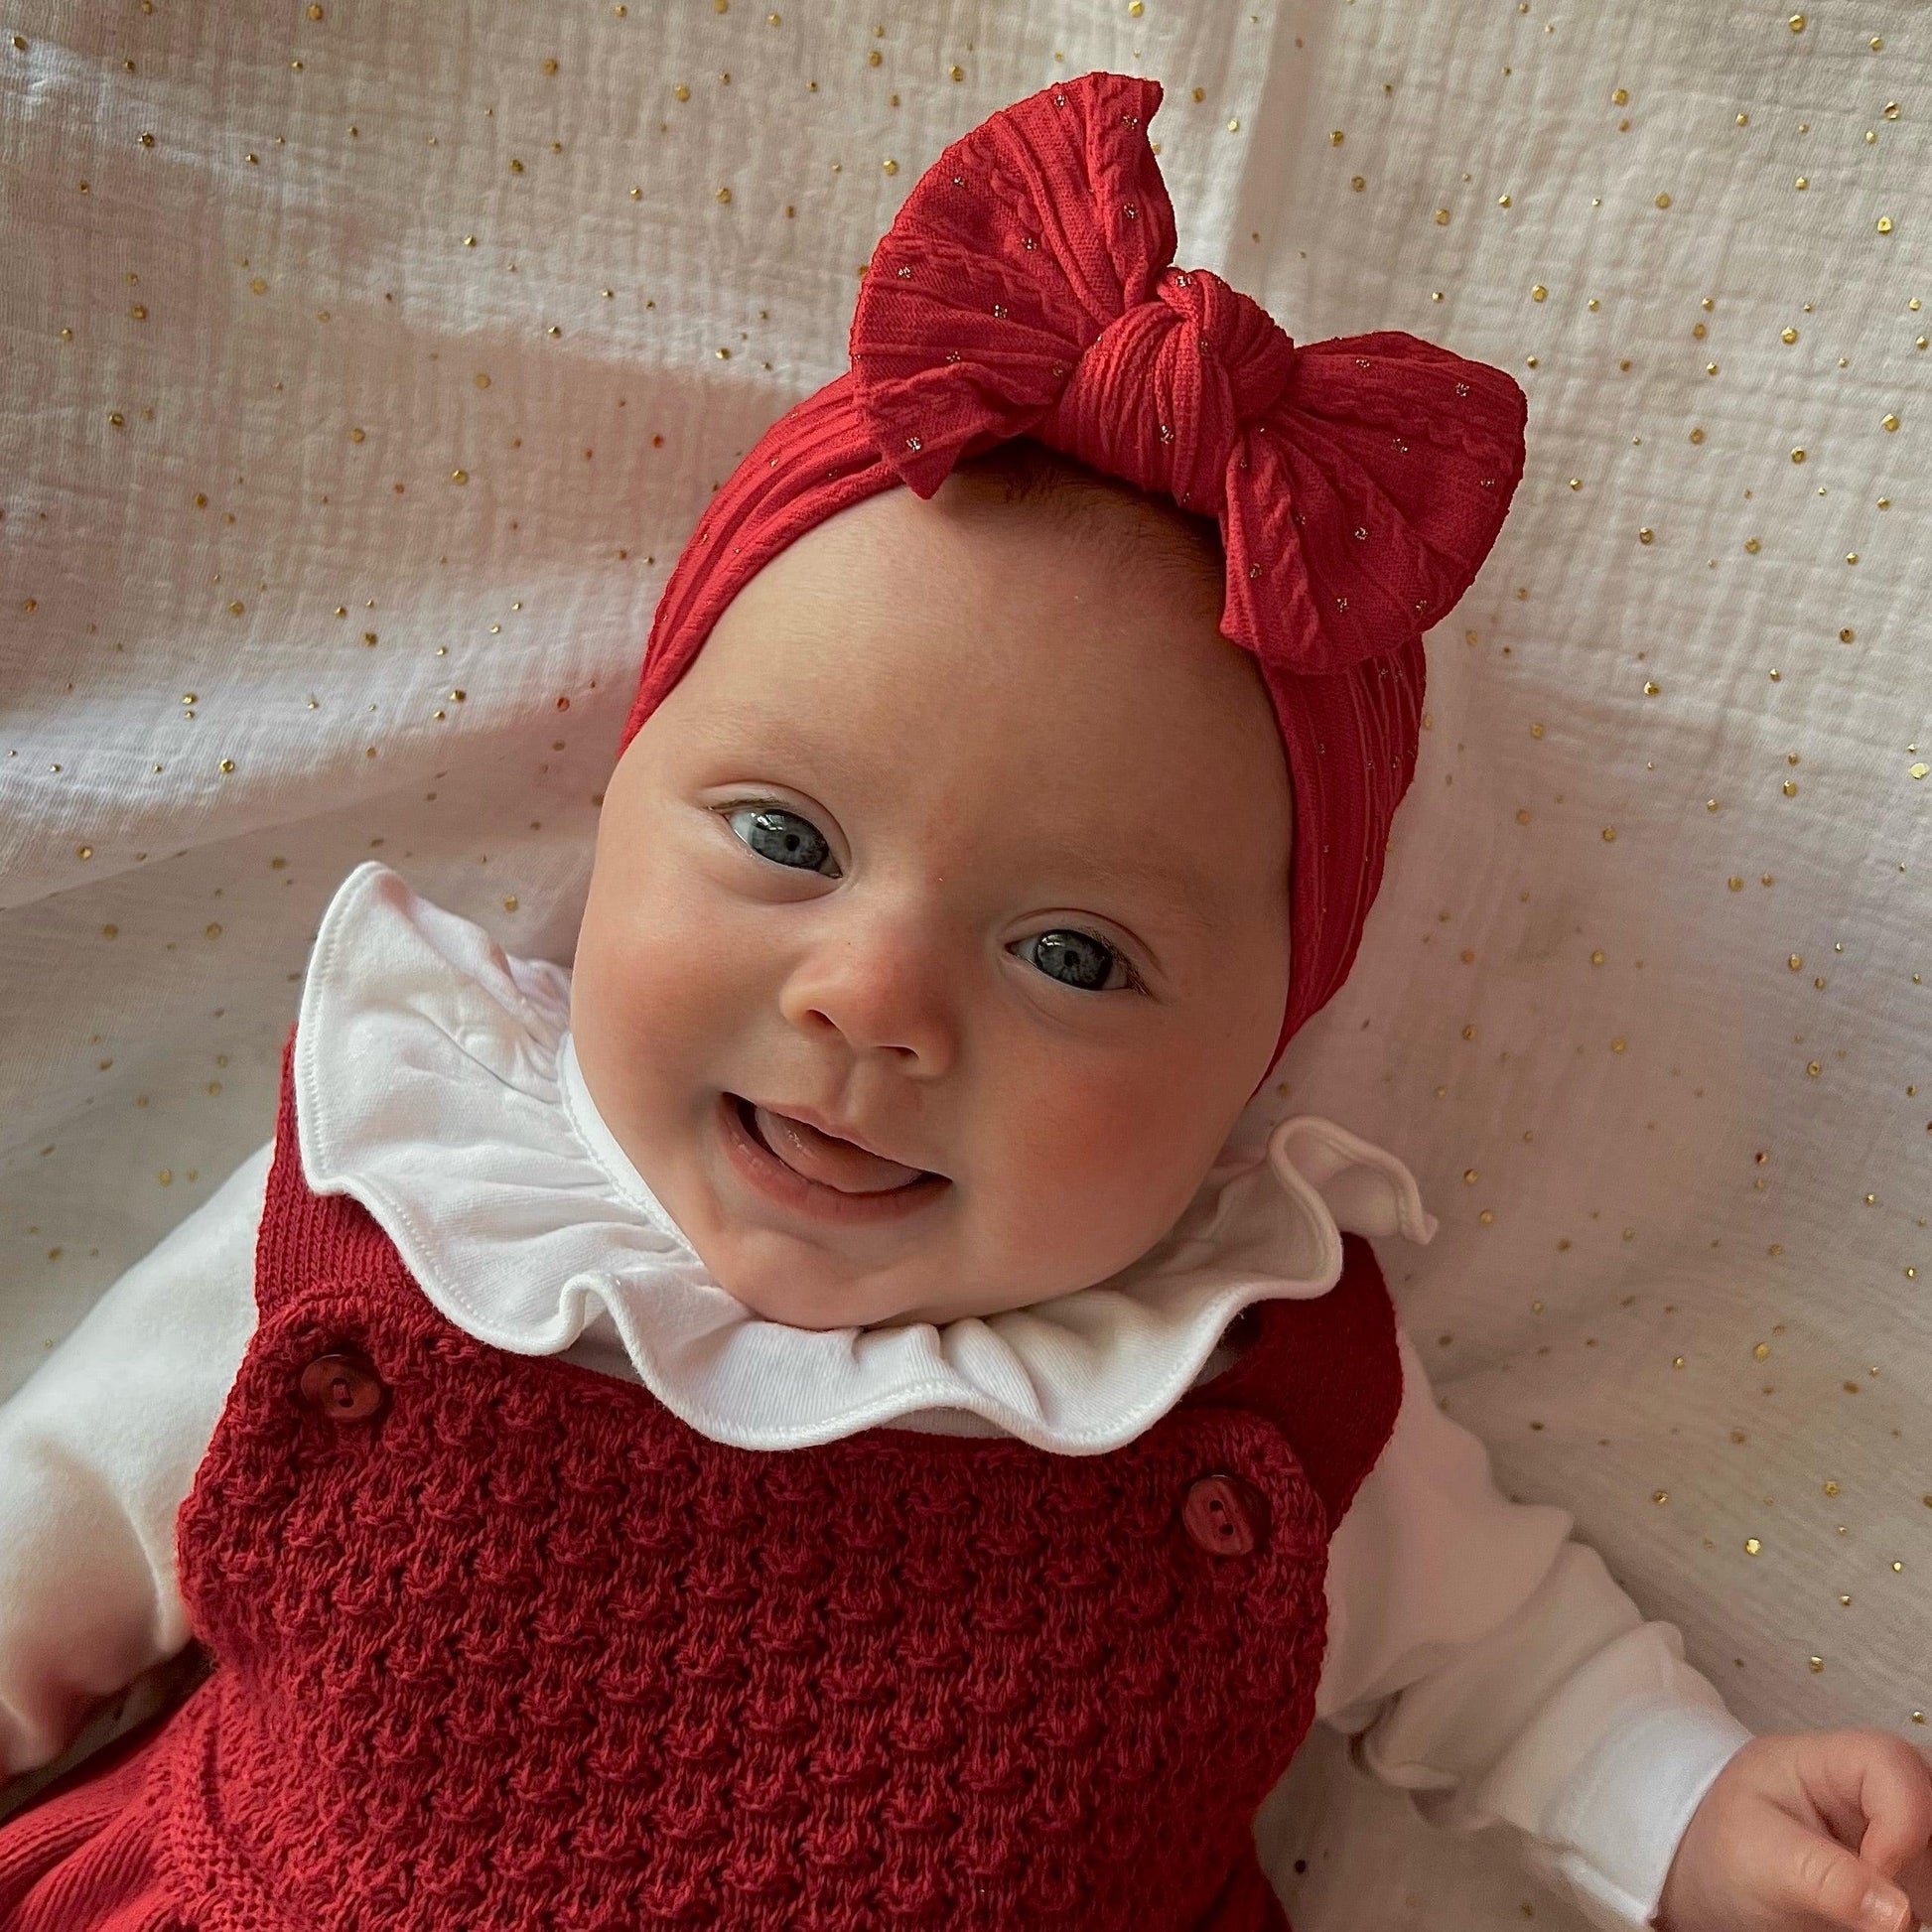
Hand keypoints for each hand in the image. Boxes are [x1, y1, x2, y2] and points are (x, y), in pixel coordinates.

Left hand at [1656, 1729, 1931, 1931]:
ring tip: (1909, 1901)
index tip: (1877, 1874)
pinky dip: (1929, 1891)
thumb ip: (1826, 1879)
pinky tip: (1911, 1909)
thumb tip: (1899, 1914)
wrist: (1719, 1881)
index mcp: (1824, 1760)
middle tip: (1910, 1897)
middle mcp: (1870, 1785)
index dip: (1901, 1822)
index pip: (1890, 1763)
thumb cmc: (1728, 1851)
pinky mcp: (1910, 1866)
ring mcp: (1896, 1825)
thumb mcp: (1759, 1858)